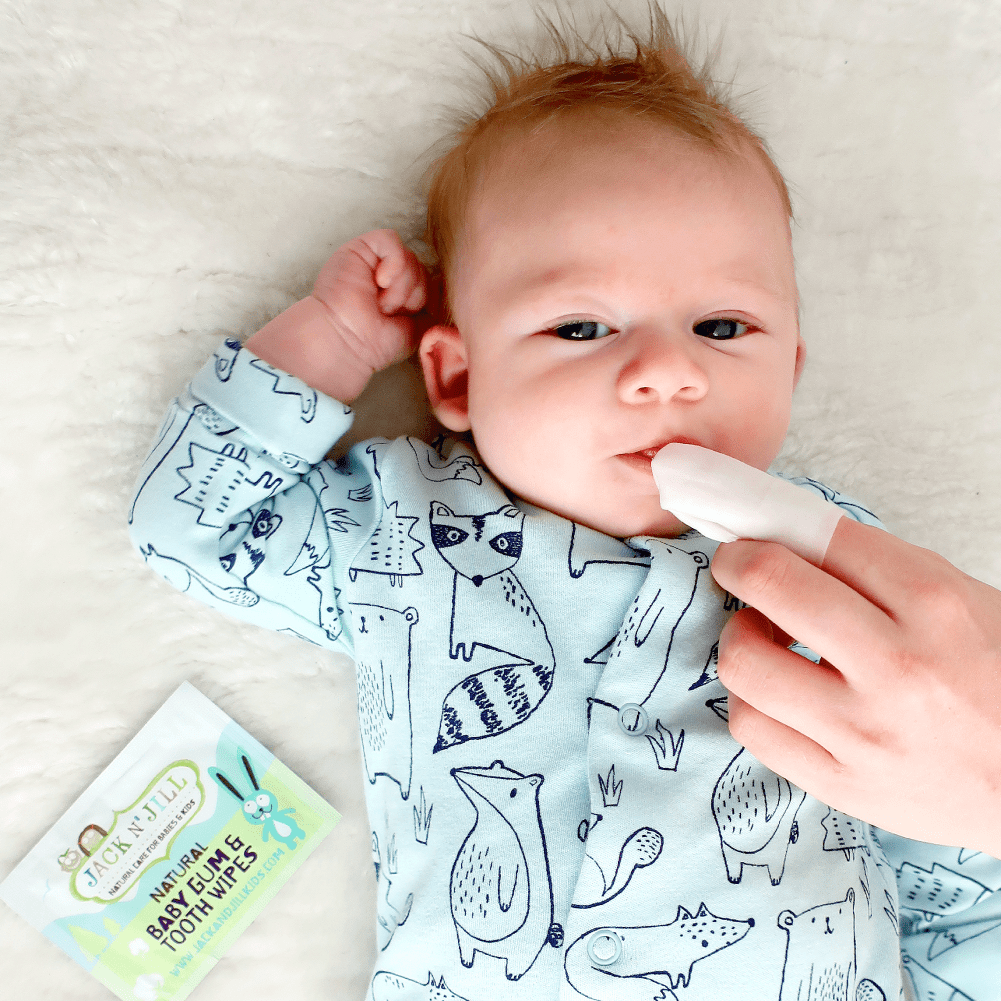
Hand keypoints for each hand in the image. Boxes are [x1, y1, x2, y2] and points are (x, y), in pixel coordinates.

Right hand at [247, 229, 441, 401]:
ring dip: (400, 288)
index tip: (408, 318)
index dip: (425, 298)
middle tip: (387, 313)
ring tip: (379, 304)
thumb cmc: (377, 342)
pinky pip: (392, 241)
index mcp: (401, 290)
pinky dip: (393, 264)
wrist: (348, 343)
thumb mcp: (419, 326)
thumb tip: (446, 285)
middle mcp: (388, 272)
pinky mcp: (361, 248)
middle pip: (422, 268)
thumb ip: (434, 306)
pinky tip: (380, 282)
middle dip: (412, 295)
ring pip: (410, 258)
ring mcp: (374, 259)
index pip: (430, 279)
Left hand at [711, 517, 1000, 856]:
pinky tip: (777, 694)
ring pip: (743, 661)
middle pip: (769, 583)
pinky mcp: (843, 785)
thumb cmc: (1000, 681)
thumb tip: (785, 537)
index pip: (821, 537)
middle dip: (737, 563)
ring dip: (739, 638)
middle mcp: (895, 665)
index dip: (775, 528)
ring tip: (764, 639)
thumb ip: (877, 568)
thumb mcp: (962, 601)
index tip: (759, 535)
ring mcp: (865, 732)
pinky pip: (751, 729)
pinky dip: (751, 701)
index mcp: (934, 603)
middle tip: (740, 568)